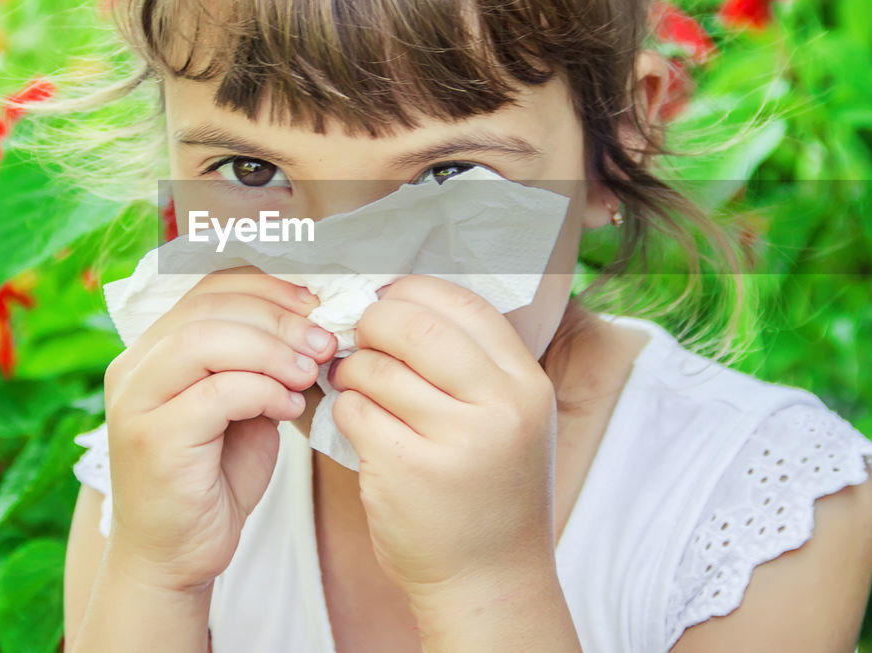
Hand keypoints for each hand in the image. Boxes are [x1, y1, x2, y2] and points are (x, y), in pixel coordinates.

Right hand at [102, 266, 338, 592]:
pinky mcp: (153, 441)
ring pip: (206, 341)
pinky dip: (264, 391)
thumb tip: (311, 324)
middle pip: (207, 307)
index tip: (314, 303)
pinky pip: (217, 393)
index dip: (265, 288)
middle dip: (277, 318)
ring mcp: (136, 403)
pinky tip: (290, 408)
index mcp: (151, 351)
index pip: (206, 288)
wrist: (175, 557)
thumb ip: (259, 364)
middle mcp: (133, 369)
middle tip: (322, 341)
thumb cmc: (213, 480)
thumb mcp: (241, 407)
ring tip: (309, 372)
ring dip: (271, 350)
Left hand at [327, 274, 560, 603]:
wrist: (490, 580)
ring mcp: (452, 442)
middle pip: (413, 326)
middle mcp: (499, 409)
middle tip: (359, 337)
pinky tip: (359, 425)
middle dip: (373, 323)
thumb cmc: (489, 489)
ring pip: (375, 368)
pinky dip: (345, 410)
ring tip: (358, 385)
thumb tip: (397, 299)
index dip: (413, 292)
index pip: (463, 304)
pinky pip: (353, 411)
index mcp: (526, 385)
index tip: (388, 300)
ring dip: (352, 370)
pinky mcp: (405, 472)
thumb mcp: (509, 418)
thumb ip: (470, 362)